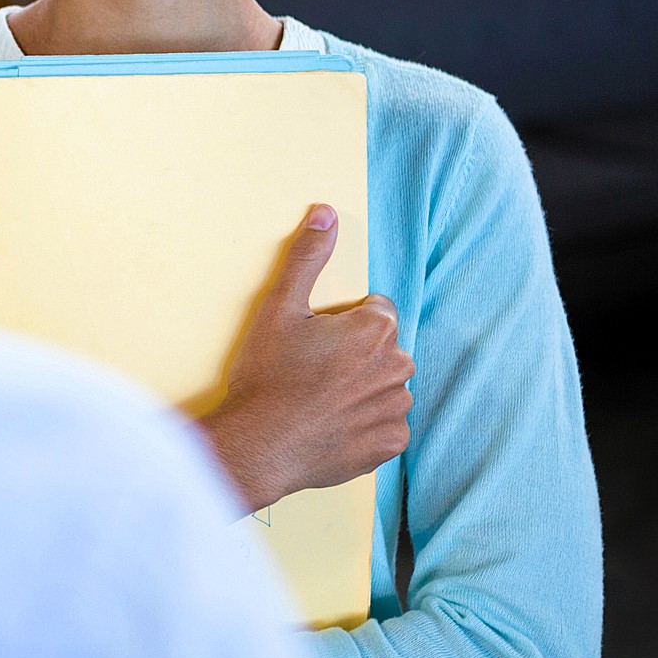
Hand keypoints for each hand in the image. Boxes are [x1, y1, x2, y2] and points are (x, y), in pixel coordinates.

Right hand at [197, 204, 412, 511]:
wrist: (259, 444)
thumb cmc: (268, 376)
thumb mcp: (279, 308)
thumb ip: (307, 257)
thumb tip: (326, 212)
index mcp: (377, 329)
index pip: (376, 311)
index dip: (343, 323)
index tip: (315, 341)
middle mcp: (399, 367)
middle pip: (383, 348)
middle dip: (356, 355)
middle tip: (312, 370)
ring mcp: (397, 409)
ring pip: (384, 386)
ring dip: (361, 388)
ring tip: (318, 399)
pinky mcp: (391, 444)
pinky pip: (385, 424)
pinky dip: (363, 423)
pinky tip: (330, 423)